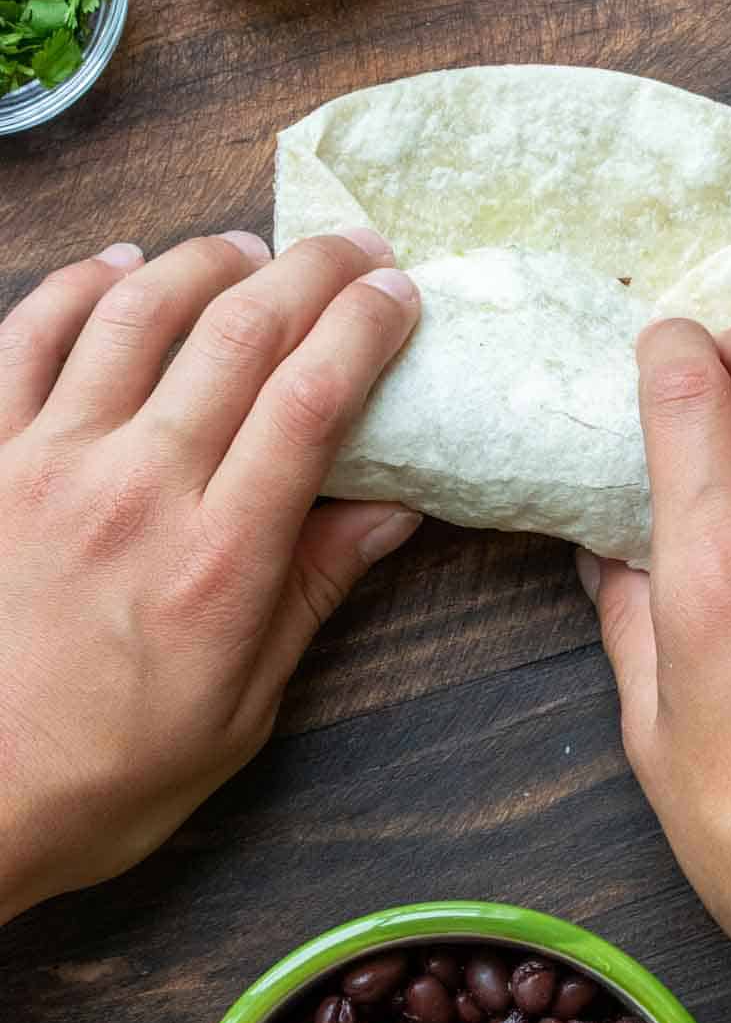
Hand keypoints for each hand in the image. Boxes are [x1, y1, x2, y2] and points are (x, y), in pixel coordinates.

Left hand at [0, 229, 420, 922]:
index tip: (400, 295)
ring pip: (136, 313)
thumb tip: (393, 509)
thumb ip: (311, 591)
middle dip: (313, 270)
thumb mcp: (241, 710)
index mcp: (215, 560)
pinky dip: (79, 286)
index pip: (311, 399)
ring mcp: (47, 464)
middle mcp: (134, 491)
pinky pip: (27, 338)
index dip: (366, 326)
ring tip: (250, 247)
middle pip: (240, 334)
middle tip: (354, 247)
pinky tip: (120, 267)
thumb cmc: (104, 775)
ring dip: (205, 261)